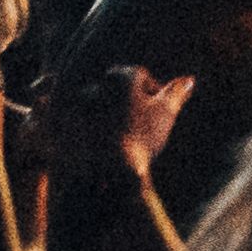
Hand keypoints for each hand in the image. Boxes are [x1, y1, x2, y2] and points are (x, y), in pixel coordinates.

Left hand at [39, 60, 196, 187]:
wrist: (109, 175)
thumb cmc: (141, 140)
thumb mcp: (165, 114)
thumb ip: (176, 93)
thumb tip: (189, 79)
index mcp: (120, 78)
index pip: (138, 75)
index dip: (150, 91)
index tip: (155, 110)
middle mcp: (95, 86)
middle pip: (113, 89)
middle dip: (123, 102)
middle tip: (136, 124)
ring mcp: (76, 107)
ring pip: (91, 106)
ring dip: (100, 115)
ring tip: (114, 137)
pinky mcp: (62, 129)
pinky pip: (70, 125)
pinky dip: (80, 132)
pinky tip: (94, 147)